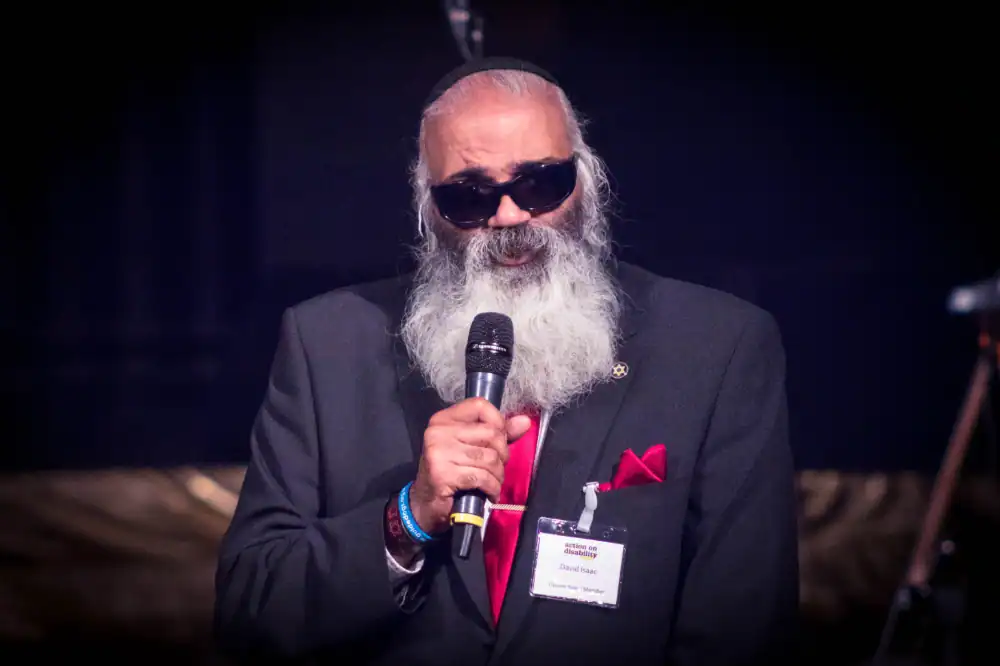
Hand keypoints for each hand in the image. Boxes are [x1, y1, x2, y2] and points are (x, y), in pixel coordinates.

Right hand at [409, 398, 531, 534]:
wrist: (425, 505)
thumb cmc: (450, 473)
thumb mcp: (471, 448)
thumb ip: (498, 433)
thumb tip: (524, 421)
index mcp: (444, 419)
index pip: (480, 406)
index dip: (498, 422)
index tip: (499, 441)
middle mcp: (438, 431)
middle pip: (491, 433)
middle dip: (501, 455)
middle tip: (495, 468)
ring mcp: (439, 452)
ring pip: (490, 458)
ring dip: (497, 475)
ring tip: (492, 482)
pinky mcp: (443, 474)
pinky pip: (483, 477)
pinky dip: (492, 488)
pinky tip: (489, 493)